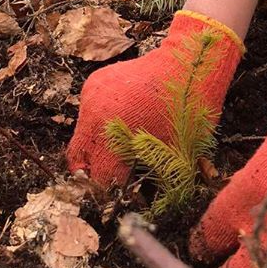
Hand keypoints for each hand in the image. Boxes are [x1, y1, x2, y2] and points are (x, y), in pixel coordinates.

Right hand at [66, 10, 243, 185]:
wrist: (189, 64)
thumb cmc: (190, 112)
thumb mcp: (179, 155)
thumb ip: (158, 181)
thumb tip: (146, 203)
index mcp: (115, 138)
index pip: (99, 180)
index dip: (110, 192)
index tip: (120, 195)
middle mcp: (95, 118)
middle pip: (77, 159)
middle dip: (90, 172)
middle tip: (108, 177)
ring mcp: (91, 97)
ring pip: (81, 134)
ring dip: (96, 144)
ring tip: (120, 143)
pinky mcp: (93, 83)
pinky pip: (89, 111)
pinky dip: (101, 120)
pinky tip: (123, 116)